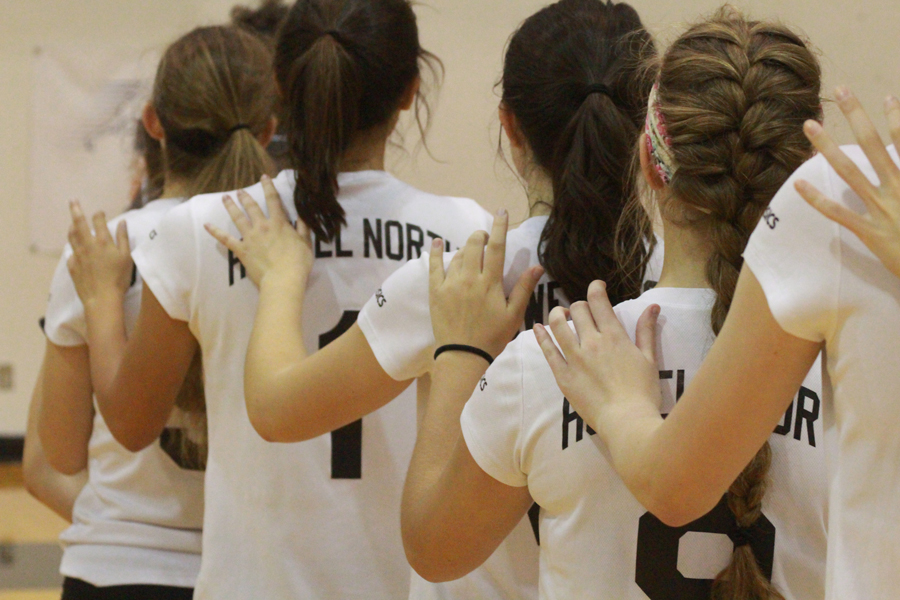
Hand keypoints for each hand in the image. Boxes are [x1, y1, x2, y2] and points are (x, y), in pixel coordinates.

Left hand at [67, 201, 132, 307]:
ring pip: (72, 236)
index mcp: (103, 241)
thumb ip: (123, 238)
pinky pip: (71, 252)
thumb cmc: (118, 278)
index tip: (100, 212)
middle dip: (76, 210)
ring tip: (72, 223)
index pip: (98, 221)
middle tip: (72, 201)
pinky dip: (73, 247)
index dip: (99, 214)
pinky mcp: (72, 266)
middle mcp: (88, 244)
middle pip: (79, 223)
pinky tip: (75, 249)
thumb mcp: (126, 257)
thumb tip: (122, 222)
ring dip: (72, 227)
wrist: (102, 298)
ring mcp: (78, 255)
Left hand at [205, 175, 312, 287]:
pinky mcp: (241, 250)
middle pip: (252, 207)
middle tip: (240, 190)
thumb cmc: (298, 262)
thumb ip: (303, 227)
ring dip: (231, 207)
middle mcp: (262, 226)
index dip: (268, 187)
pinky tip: (207, 225)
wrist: (283, 279)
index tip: (264, 177)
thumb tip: (302, 214)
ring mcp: (249, 238)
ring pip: (237, 218)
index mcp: (279, 223)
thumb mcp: (306, 243)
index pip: (273, 200)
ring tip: (225, 198)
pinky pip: (226, 239)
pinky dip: (215, 232)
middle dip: (245, 197)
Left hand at [428, 210, 542, 360]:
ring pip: (458, 254)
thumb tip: (537, 266)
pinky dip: (435, 252)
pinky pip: (434, 266)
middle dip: (481, 235)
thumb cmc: (492, 337)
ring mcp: (450, 283)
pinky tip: (436, 242)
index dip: (499, 227)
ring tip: (472, 250)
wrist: (462, 356)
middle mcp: (469, 278)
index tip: (501, 212)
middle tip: (486, 239)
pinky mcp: (436, 291)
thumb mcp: (514, 315)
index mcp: (490, 283)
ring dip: (466, 247)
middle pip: (474, 245)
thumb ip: (523, 288)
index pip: (496, 247)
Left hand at [534, 280, 660, 431]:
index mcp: (614, 336)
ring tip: (559, 315)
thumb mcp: (649, 359)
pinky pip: (547, 350)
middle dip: (579, 306)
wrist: (626, 422)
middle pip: (577, 310)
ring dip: (557, 314)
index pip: (598, 301)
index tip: (596, 287)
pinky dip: (541, 336)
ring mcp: (574, 358)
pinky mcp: (563, 375)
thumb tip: (652, 307)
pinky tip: (537, 328)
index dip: (595, 288)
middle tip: (582, 312)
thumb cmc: (643, 392)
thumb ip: (646, 331)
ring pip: (558, 325)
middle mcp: (592, 342)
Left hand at [796, 87, 899, 278]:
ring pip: (849, 172)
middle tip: (841, 91)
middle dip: (857, 116)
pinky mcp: (870, 233)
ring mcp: (883, 210)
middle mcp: (899, 190)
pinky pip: (839, 214)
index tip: (888, 98)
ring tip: (810, 125)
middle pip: (873, 145)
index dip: (898, 120)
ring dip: (828, 148)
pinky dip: (818, 200)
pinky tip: (799, 184)